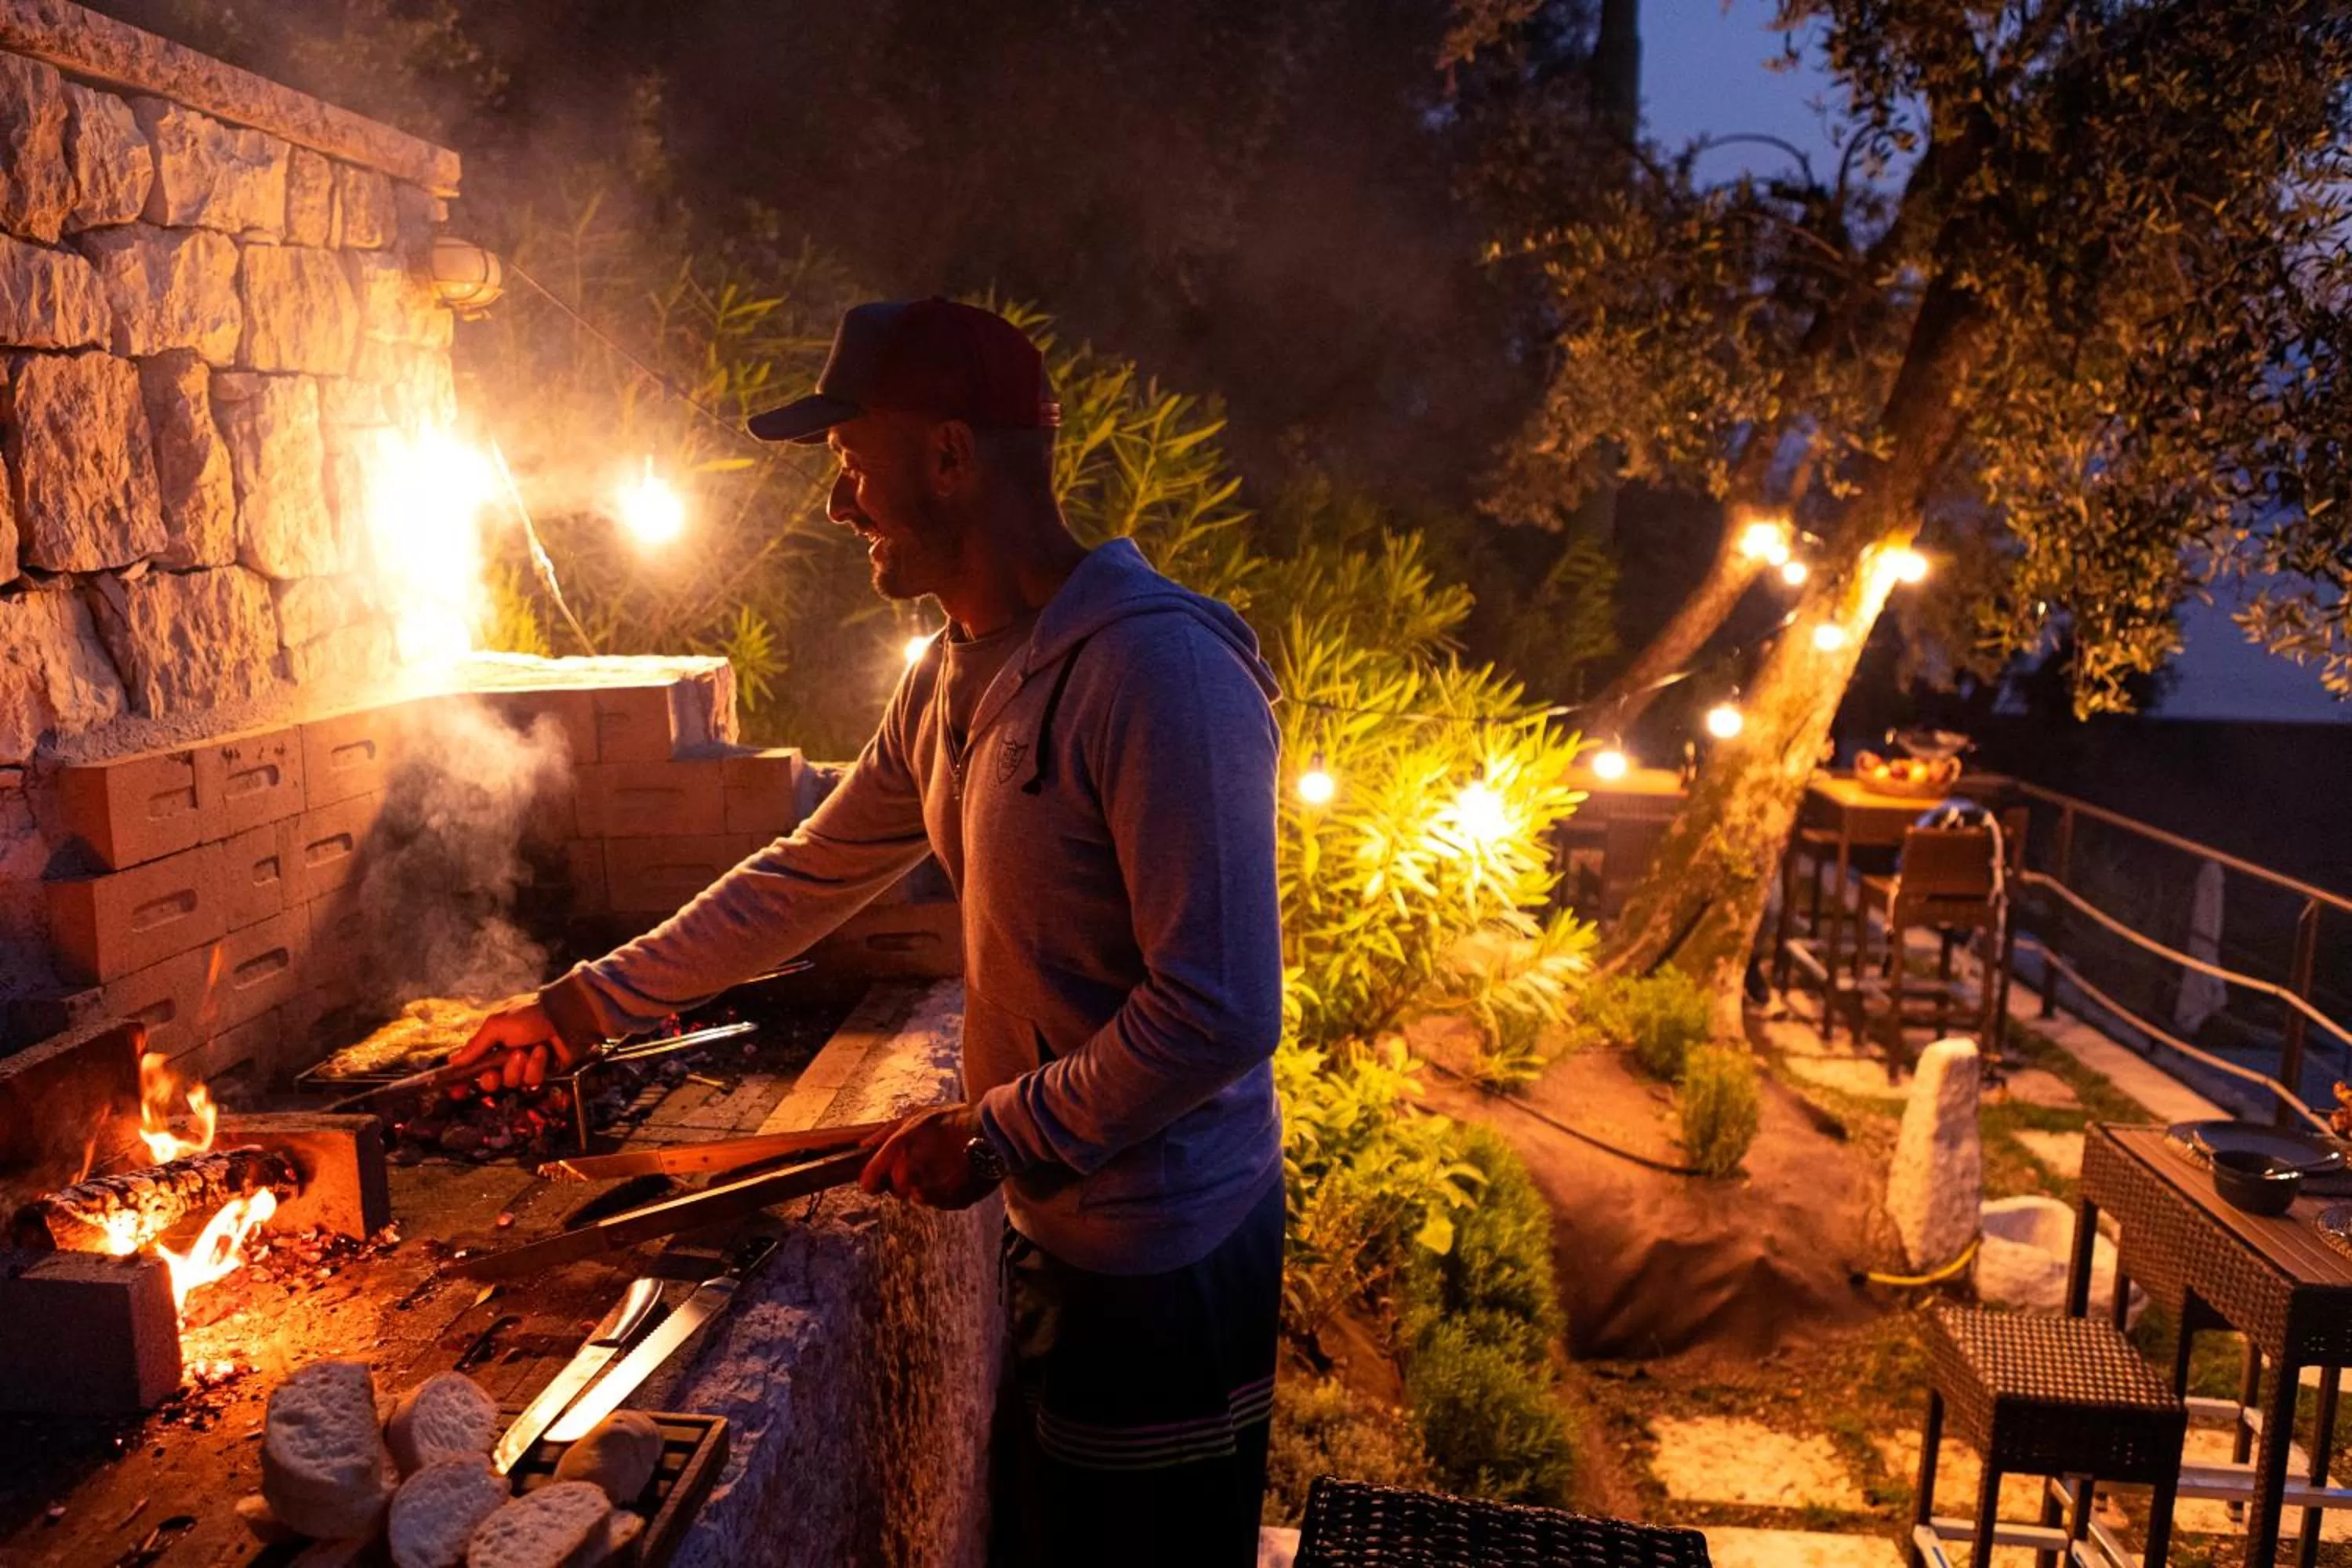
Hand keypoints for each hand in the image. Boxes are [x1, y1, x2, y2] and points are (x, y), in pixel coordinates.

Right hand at [447, 995, 576, 1096]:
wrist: (565, 1016)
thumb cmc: (529, 1015)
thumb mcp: (497, 1025)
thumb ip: (476, 1045)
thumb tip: (453, 1061)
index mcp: (493, 1044)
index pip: (474, 1066)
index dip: (464, 1080)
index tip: (455, 1091)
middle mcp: (507, 1056)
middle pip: (490, 1082)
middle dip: (490, 1079)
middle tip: (493, 1072)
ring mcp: (526, 1065)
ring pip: (511, 1082)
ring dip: (516, 1068)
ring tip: (526, 1051)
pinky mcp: (544, 1072)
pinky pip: (532, 1080)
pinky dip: (536, 1066)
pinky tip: (543, 1051)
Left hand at [857, 1104, 996, 1209]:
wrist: (994, 1134)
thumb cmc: (954, 1121)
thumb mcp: (917, 1117)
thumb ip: (886, 1133)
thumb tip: (863, 1147)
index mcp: (899, 1152)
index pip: (869, 1183)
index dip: (872, 1180)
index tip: (878, 1178)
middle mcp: (911, 1176)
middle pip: (895, 1191)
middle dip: (904, 1179)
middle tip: (923, 1161)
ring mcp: (932, 1193)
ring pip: (918, 1197)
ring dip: (925, 1185)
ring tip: (944, 1164)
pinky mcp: (951, 1203)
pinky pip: (939, 1202)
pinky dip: (944, 1191)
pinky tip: (956, 1173)